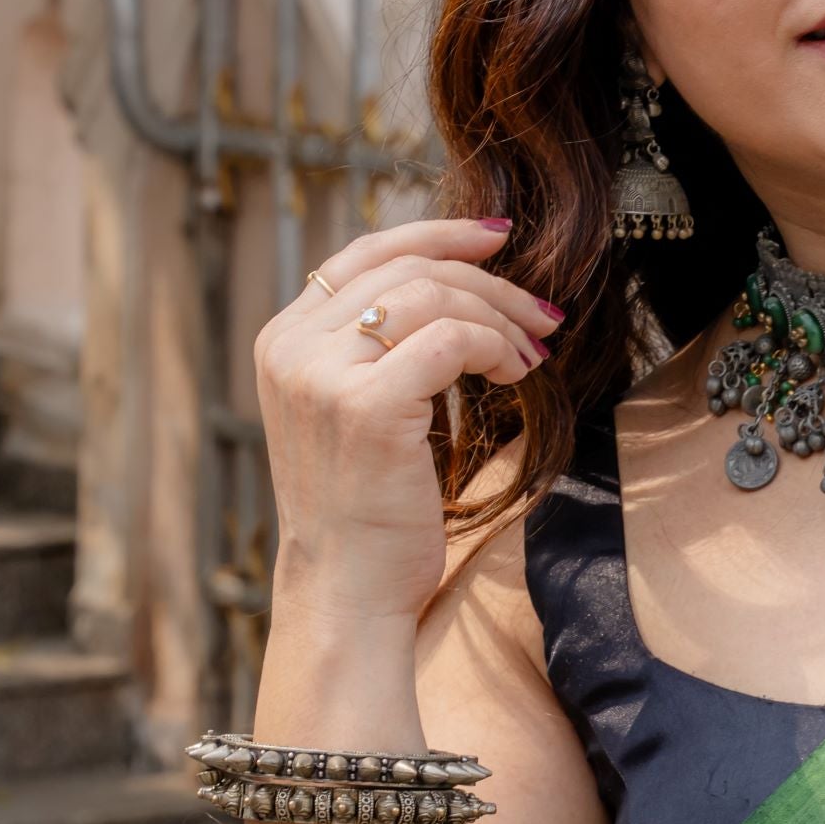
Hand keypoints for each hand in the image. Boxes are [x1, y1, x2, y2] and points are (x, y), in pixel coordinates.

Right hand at [256, 217, 561, 624]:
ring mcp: (322, 374)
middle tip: (542, 312)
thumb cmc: (366, 512)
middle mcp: (291, 347)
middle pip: (406, 266)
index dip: (436, 233)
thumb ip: (376, 349)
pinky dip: (495, 348)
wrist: (347, 589)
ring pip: (431, 295)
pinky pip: (449, 340)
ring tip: (533, 354)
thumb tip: (454, 287)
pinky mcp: (364, 405)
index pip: (363, 253)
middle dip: (488, 281)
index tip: (498, 237)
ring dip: (499, 317)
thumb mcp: (356, 412)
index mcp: (283, 340)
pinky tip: (515, 376)